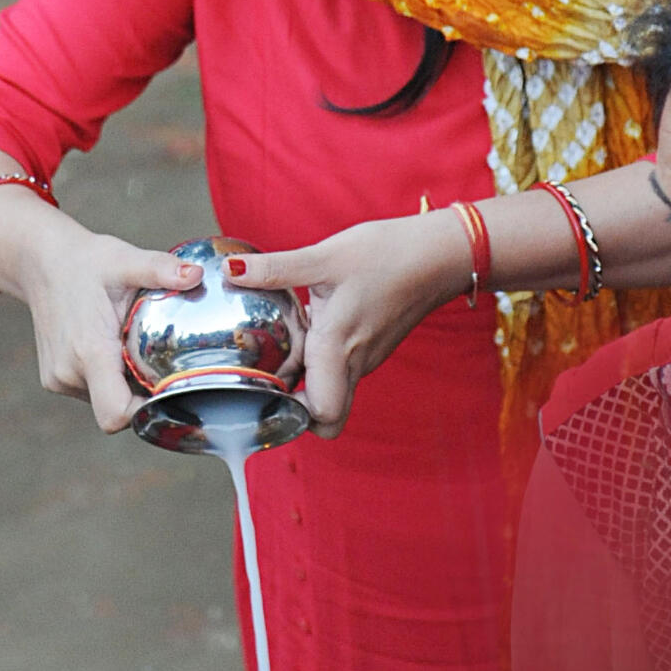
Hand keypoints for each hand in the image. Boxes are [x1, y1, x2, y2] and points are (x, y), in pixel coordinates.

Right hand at [22, 223, 201, 432]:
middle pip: (118, 409)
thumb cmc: (84, 262)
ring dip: (125, 384)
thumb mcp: (125, 260)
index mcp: (90, 351)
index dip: (145, 412)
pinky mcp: (54, 379)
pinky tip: (114, 348)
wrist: (40, 263)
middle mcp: (69, 372)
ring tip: (132, 347)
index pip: (116, 414)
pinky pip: (92, 392)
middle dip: (142, 393)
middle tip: (159, 359)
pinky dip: (109, 378)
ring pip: (105, 401)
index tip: (169, 391)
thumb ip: (161, 270)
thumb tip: (197, 276)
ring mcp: (58, 379)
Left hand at [223, 214, 467, 437]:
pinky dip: (320, 359)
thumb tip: (231, 271)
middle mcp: (354, 364)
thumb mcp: (325, 256)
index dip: (290, 415)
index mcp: (339, 348)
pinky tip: (307, 324)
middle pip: (323, 415)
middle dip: (291, 405)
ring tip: (280, 343)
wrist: (439, 254)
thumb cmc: (388, 254)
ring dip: (303, 378)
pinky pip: (339, 369)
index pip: (320, 416)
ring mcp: (365, 359)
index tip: (263, 391)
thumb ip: (277, 269)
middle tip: (265, 371)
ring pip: (329, 390)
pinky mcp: (370, 348)